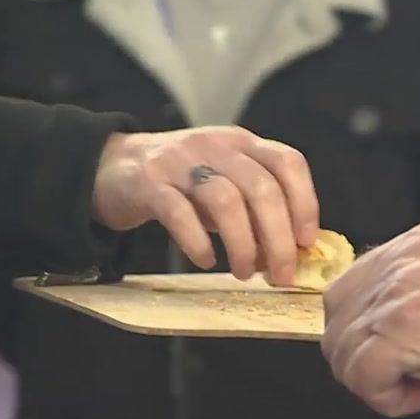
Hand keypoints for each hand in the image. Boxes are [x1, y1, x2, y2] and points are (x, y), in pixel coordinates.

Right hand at [91, 126, 319, 285]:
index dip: (305, 204)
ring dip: (242, 245)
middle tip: (280, 275)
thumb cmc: (180, 184)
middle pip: (261, 188)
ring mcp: (180, 162)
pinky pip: (179, 213)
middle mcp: (215, 146)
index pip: (287, 163)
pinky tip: (205, 260)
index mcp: (241, 143)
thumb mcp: (224, 184)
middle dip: (278, 238)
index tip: (306, 243)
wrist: (113, 167)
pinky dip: (198, 242)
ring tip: (244, 273)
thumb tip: (292, 253)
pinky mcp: (149, 182)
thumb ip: (255, 209)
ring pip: (225, 201)